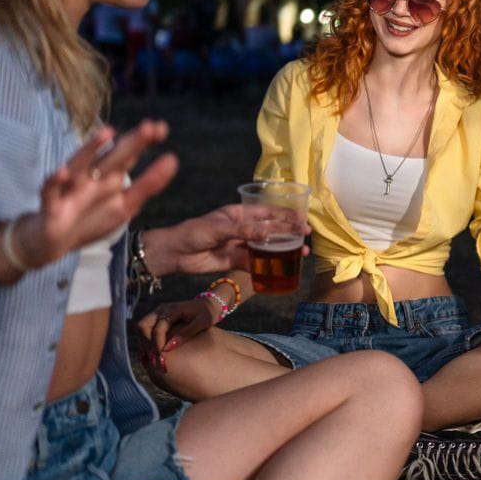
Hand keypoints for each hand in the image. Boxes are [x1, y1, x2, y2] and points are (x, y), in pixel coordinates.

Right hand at [16, 121, 176, 266]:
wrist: (55, 242)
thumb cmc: (92, 218)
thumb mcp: (126, 204)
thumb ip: (149, 183)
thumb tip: (173, 159)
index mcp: (111, 177)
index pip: (129, 154)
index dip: (144, 141)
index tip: (162, 128)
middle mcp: (92, 176)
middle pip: (113, 157)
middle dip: (130, 143)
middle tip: (149, 127)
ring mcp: (71, 188)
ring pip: (80, 164)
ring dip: (91, 149)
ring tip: (107, 133)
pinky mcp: (51, 204)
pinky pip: (50, 190)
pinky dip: (55, 181)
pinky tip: (62, 172)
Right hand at [136, 297, 216, 369]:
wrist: (209, 304)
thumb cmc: (207, 313)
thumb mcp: (202, 323)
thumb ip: (186, 333)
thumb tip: (168, 347)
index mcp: (172, 310)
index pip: (158, 329)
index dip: (157, 345)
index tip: (161, 360)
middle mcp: (161, 310)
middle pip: (143, 326)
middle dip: (147, 345)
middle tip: (155, 361)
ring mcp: (158, 313)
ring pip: (142, 329)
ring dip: (146, 345)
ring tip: (154, 361)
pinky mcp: (158, 318)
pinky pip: (147, 330)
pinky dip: (147, 342)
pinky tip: (153, 355)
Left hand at [142, 203, 309, 276]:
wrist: (173, 253)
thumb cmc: (193, 232)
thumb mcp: (219, 228)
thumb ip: (245, 231)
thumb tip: (269, 233)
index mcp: (239, 214)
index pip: (267, 212)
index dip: (286, 215)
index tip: (302, 218)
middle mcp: (242, 228)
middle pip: (271, 229)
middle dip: (290, 231)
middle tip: (307, 235)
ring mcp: (240, 245)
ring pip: (267, 247)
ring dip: (284, 249)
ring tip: (302, 252)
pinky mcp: (235, 261)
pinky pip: (256, 263)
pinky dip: (269, 266)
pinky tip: (282, 267)